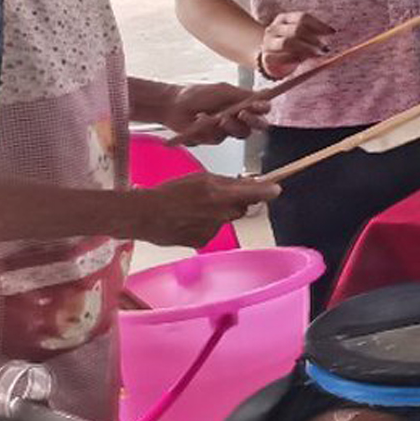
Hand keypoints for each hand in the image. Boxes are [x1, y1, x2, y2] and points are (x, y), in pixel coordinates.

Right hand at [132, 173, 278, 248]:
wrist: (144, 215)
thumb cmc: (170, 192)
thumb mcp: (199, 178)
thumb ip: (225, 182)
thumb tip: (249, 184)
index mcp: (220, 194)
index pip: (255, 193)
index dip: (267, 191)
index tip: (275, 189)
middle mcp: (220, 214)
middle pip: (241, 207)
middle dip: (237, 201)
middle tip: (218, 195)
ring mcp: (212, 230)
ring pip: (226, 219)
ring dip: (218, 213)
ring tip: (195, 208)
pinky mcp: (203, 242)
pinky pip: (213, 231)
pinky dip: (206, 225)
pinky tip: (189, 221)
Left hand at [158, 82, 268, 144]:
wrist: (174, 105)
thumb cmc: (198, 95)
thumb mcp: (223, 90)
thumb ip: (244, 94)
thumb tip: (265, 95)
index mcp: (243, 104)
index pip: (261, 109)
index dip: (264, 109)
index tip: (260, 106)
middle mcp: (238, 118)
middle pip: (257, 126)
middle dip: (253, 121)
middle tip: (242, 114)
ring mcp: (227, 130)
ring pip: (241, 134)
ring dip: (231, 126)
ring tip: (219, 118)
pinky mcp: (214, 139)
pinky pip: (220, 138)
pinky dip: (211, 129)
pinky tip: (201, 120)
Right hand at [259, 11, 334, 79]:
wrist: (268, 56)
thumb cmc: (290, 43)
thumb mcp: (300, 35)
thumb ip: (313, 33)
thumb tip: (332, 33)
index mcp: (284, 18)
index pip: (303, 17)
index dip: (319, 25)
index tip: (332, 32)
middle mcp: (274, 28)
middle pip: (296, 29)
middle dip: (313, 39)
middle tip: (325, 48)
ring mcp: (268, 42)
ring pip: (288, 42)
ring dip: (306, 49)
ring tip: (318, 54)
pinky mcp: (266, 57)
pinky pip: (282, 57)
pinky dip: (294, 59)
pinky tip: (302, 60)